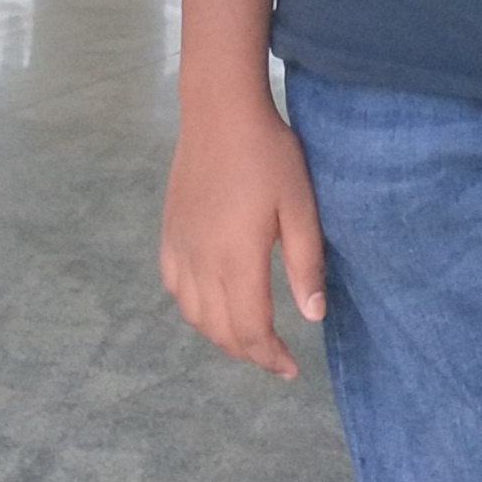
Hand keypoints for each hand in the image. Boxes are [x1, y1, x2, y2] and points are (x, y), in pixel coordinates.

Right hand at [161, 85, 327, 379]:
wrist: (220, 113)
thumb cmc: (269, 156)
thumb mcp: (300, 206)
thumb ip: (305, 264)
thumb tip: (313, 316)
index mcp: (237, 260)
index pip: (250, 330)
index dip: (270, 357)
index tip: (291, 368)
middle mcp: (201, 263)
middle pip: (219, 330)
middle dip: (249, 352)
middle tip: (276, 357)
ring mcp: (179, 249)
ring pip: (193, 315)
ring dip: (220, 335)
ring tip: (249, 336)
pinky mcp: (168, 234)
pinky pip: (174, 288)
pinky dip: (193, 309)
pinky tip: (211, 303)